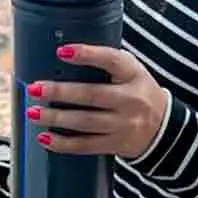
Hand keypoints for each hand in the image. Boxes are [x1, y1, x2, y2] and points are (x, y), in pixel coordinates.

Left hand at [26, 44, 169, 158]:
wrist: (164, 128)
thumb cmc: (138, 91)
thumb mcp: (131, 71)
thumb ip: (106, 62)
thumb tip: (64, 54)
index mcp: (133, 74)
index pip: (112, 60)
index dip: (87, 55)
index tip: (62, 52)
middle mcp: (130, 99)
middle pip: (92, 95)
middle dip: (60, 92)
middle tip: (35, 88)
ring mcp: (124, 125)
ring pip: (85, 122)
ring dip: (56, 118)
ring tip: (33, 112)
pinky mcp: (115, 144)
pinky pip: (86, 145)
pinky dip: (63, 143)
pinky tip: (44, 138)